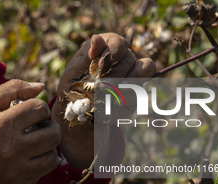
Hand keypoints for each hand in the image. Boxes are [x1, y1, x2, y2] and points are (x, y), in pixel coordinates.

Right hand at [0, 80, 60, 183]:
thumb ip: (12, 89)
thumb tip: (41, 86)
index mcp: (2, 126)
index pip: (40, 109)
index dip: (39, 108)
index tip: (31, 113)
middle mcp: (13, 150)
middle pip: (54, 135)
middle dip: (49, 127)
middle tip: (39, 128)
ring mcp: (17, 172)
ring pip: (52, 158)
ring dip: (47, 148)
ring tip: (34, 145)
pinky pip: (40, 174)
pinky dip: (35, 166)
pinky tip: (22, 161)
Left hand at [51, 33, 155, 168]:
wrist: (79, 112)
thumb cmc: (73, 88)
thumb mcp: (72, 73)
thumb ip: (85, 57)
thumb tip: (96, 38)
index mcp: (104, 47)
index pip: (117, 42)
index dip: (112, 53)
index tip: (101, 67)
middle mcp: (121, 56)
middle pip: (128, 58)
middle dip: (114, 75)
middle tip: (100, 88)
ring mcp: (131, 72)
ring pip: (144, 69)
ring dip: (127, 83)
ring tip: (110, 94)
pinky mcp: (137, 89)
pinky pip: (142, 88)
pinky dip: (129, 96)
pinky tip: (115, 102)